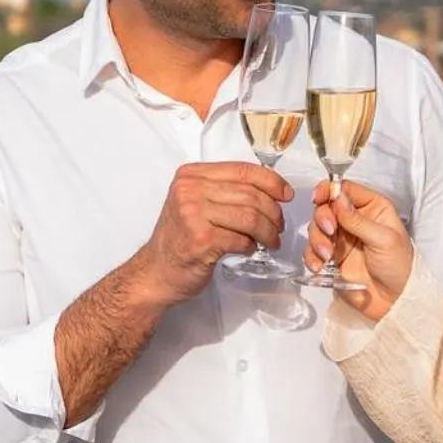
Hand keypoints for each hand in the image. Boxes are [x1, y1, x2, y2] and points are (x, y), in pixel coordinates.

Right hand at [130, 162, 292, 306]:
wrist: (156, 272)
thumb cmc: (179, 239)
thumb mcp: (194, 203)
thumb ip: (223, 191)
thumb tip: (270, 190)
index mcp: (190, 176)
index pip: (242, 170)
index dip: (271, 181)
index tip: (286, 194)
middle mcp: (189, 191)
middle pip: (250, 195)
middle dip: (273, 212)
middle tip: (278, 226)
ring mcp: (193, 215)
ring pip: (250, 217)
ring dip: (267, 232)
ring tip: (270, 241)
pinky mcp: (201, 240)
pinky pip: (241, 240)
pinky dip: (251, 246)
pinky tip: (248, 249)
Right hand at [303, 180, 413, 321]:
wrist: (395, 301)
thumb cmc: (399, 266)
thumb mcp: (384, 239)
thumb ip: (358, 219)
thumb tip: (337, 198)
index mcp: (372, 208)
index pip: (345, 189)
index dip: (329, 190)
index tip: (319, 198)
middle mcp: (353, 220)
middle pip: (326, 207)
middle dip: (322, 218)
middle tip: (330, 231)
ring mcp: (341, 239)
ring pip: (316, 228)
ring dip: (316, 239)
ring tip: (327, 255)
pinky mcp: (331, 259)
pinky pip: (312, 251)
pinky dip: (311, 257)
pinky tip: (319, 266)